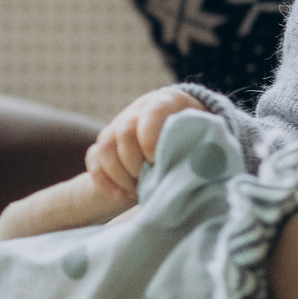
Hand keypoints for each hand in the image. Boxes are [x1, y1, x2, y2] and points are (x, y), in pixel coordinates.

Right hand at [86, 86, 203, 195]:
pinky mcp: (105, 145)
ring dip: (118, 174)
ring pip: (105, 147)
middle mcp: (136, 112)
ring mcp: (117, 126)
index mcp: (164, 103)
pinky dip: (103, 180)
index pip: (151, 114)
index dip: (151, 137)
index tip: (158, 160)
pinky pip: (93, 160)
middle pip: (124, 133)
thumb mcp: (203, 135)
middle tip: (149, 181)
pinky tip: (119, 195)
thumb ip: (200, 145)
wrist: (181, 134)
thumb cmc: (198, 137)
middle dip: (135, 163)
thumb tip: (200, 166)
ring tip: (136, 191)